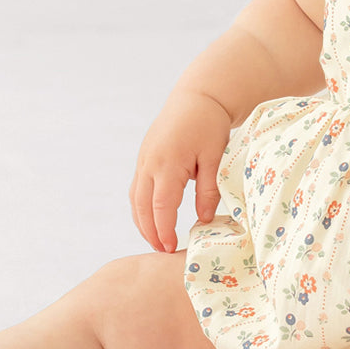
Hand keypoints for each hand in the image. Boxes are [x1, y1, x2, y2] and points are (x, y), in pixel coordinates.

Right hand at [129, 92, 232, 253]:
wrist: (197, 96)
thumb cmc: (209, 125)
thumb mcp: (215, 157)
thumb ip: (209, 190)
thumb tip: (204, 219)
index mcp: (168, 164)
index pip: (161, 207)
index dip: (164, 231)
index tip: (170, 250)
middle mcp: (149, 163)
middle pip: (141, 207)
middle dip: (150, 232)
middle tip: (162, 252)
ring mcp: (143, 159)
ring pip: (134, 198)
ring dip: (142, 221)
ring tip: (156, 240)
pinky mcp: (144, 156)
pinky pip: (136, 187)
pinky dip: (141, 206)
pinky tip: (152, 217)